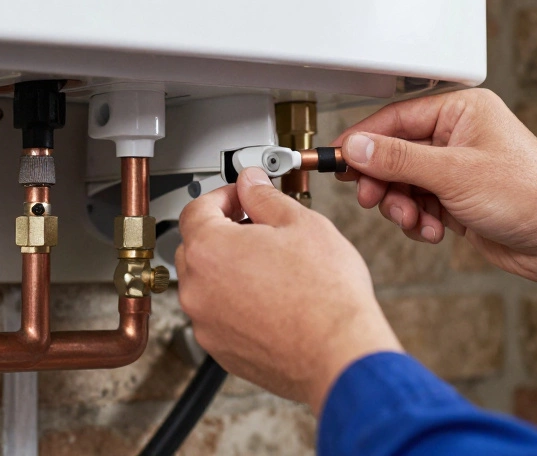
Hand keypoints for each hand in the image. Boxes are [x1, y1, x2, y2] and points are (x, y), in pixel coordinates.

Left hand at [175, 168, 401, 413]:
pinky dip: (237, 303)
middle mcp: (197, 289)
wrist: (340, 353)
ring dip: (230, 269)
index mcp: (209, 250)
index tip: (243, 196)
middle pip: (196, 247)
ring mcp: (206, 324)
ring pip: (208, 284)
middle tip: (259, 227)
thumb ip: (264, 197)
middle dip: (223, 231)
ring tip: (272, 266)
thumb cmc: (326, 294)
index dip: (223, 196)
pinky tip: (273, 299)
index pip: (196, 209)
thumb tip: (251, 184)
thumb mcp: (301, 223)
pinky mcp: (221, 351)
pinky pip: (220, 316)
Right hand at [334, 88, 536, 283]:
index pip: (396, 118)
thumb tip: (357, 146)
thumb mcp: (454, 173)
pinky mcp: (461, 198)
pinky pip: (421, 203)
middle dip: (384, 181)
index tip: (339, 160)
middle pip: (396, 152)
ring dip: (402, 205)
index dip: (364, 141)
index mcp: (463, 110)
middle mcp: (460, 135)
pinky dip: (419, 219)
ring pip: (405, 182)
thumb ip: (399, 159)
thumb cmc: (531, 195)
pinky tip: (433, 230)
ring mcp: (460, 168)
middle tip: (372, 198)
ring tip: (414, 219)